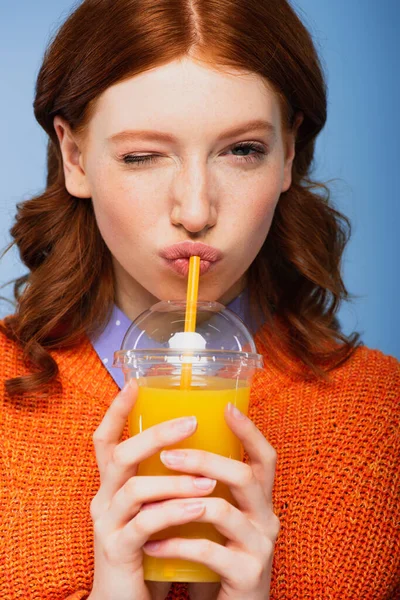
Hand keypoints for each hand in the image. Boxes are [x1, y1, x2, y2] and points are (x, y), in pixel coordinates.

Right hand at [89, 380, 216, 599]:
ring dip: (176, 481)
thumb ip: (164, 483)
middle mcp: (103, 500)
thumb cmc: (147, 550)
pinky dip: (174, 514)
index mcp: (111, 486)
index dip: (116, 411)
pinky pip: (145, 526)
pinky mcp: (117, 552)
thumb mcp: (153, 510)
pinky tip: (199, 511)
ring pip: (136, 489)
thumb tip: (201, 449)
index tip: (135, 384)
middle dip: (156, 435)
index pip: (105, 441)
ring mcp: (107, 525)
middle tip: (192, 422)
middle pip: (120, 455)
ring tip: (210, 480)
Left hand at [142, 402, 278, 599]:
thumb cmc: (219, 557)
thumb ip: (209, 490)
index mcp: (261, 501)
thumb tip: (172, 448)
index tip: (226, 406)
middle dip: (204, 460)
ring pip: (223, 510)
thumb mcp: (219, 520)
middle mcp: (268, 518)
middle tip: (167, 453)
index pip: (266, 458)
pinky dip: (174, 544)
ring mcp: (260, 546)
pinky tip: (151, 545)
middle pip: (245, 475)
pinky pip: (206, 551)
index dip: (250, 431)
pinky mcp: (247, 574)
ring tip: (147, 499)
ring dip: (181, 501)